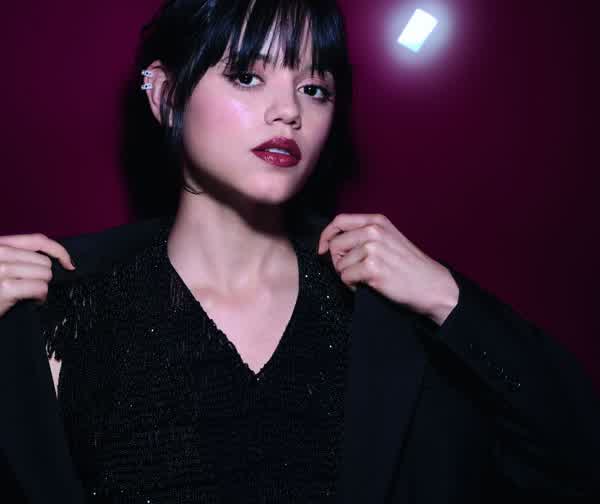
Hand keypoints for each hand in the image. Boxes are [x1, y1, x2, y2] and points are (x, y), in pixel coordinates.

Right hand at [0, 233, 74, 317]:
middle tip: (30, 287)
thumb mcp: (0, 264)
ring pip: (45, 275)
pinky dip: (40, 297)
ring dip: (42, 287)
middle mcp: (0, 253)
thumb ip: (18, 256)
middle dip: (43, 277)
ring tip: (28, 294)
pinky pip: (40, 288)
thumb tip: (52, 259)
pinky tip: (31, 301)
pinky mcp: (6, 287)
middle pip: (44, 262)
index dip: (58, 251)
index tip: (69, 263)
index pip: (37, 240)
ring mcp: (2, 269)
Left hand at [317, 213, 458, 324]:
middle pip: (335, 244)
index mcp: (377, 221)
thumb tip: (332, 242)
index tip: (323, 250)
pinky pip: (345, 277)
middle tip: (353, 271)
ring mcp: (373, 249)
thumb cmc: (409, 266)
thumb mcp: (389, 239)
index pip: (339, 221)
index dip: (326, 236)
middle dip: (338, 261)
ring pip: (339, 264)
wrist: (432, 285)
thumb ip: (365, 234)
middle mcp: (374, 231)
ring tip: (366, 279)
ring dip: (347, 275)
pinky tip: (367, 286)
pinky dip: (352, 285)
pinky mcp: (373, 268)